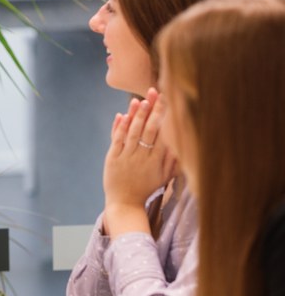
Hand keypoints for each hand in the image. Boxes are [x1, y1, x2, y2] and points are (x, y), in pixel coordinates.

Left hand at [102, 88, 175, 236]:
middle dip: (152, 110)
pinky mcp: (113, 158)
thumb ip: (174, 160)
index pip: (163, 134)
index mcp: (157, 161)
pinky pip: (117, 140)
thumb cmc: (147, 188)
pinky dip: (119, 127)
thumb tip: (183, 143)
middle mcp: (143, 157)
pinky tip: (122, 115)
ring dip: (136, 115)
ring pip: (133, 132)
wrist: (125, 203)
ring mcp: (127, 157)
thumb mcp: (165, 177)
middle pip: (149, 129)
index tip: (168, 101)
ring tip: (140, 100)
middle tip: (155, 93)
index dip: (165, 117)